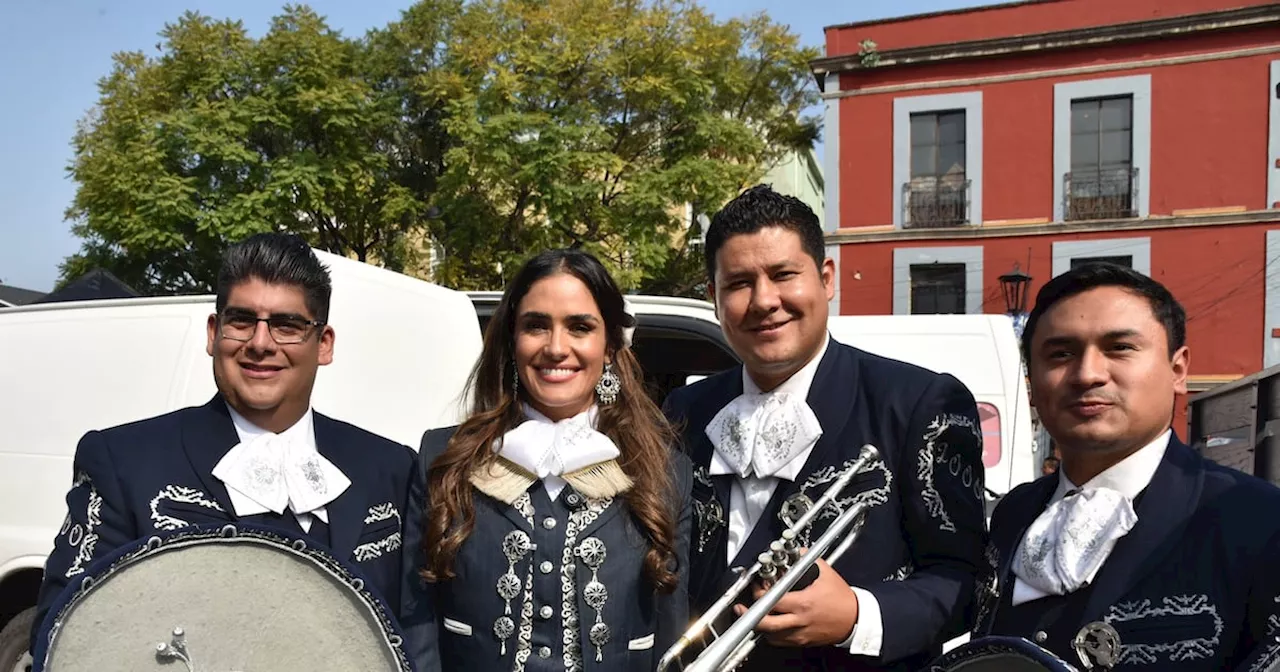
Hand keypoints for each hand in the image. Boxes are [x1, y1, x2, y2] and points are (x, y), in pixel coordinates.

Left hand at [733, 557, 858, 647]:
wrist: (855, 619)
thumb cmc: (841, 598)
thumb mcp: (825, 573)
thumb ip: (807, 559)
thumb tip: (796, 550)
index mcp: (803, 602)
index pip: (773, 601)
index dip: (760, 595)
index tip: (756, 588)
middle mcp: (799, 620)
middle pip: (766, 624)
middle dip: (749, 616)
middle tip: (741, 609)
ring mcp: (800, 634)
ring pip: (771, 636)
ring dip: (759, 626)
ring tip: (752, 616)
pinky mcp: (802, 641)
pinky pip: (780, 641)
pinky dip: (771, 634)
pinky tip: (769, 625)